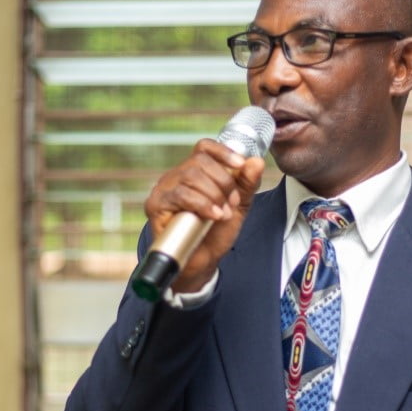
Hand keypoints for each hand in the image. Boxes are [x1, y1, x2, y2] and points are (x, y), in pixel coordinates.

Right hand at [143, 139, 265, 292]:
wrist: (202, 262)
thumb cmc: (214, 233)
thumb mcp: (237, 206)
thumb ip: (247, 184)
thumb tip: (256, 161)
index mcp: (194, 172)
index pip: (204, 148)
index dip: (222, 151)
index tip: (240, 164)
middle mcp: (176, 177)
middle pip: (199, 161)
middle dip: (223, 182)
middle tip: (232, 203)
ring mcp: (163, 190)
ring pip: (190, 176)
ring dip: (214, 194)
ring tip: (223, 214)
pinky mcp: (155, 205)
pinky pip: (180, 195)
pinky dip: (202, 204)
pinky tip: (213, 216)